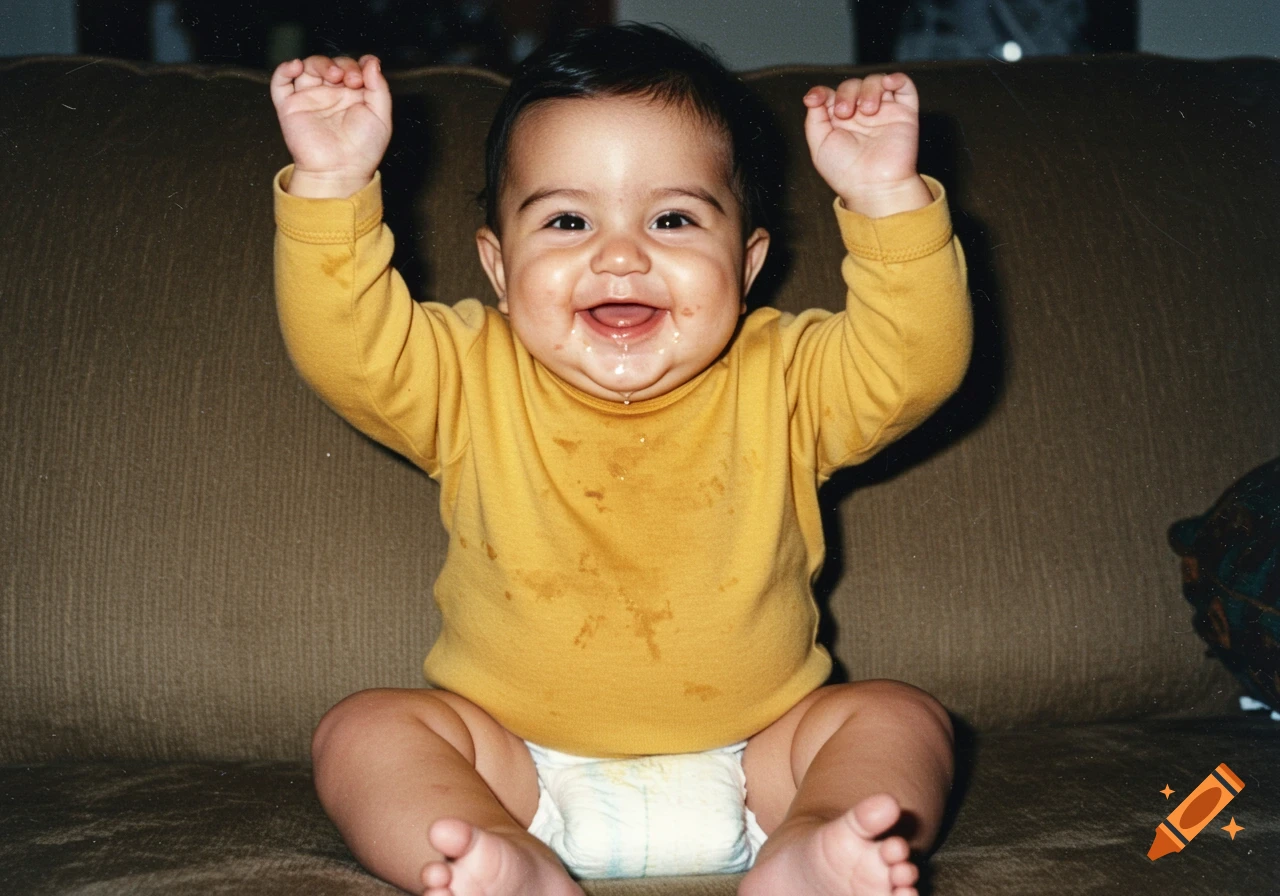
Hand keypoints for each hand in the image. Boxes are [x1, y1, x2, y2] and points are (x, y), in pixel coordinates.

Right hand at [270, 54, 391, 197]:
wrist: (339, 171)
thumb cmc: (362, 151)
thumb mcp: (381, 117)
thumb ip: (379, 88)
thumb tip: (371, 62)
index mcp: (352, 97)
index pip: (352, 68)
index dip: (358, 65)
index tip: (366, 73)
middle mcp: (331, 95)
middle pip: (331, 64)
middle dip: (342, 64)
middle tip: (352, 80)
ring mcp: (309, 99)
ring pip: (308, 67)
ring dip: (320, 63)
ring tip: (333, 74)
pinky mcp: (290, 107)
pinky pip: (280, 82)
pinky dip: (284, 69)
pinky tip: (296, 66)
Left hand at [803, 73, 931, 217]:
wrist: (874, 186)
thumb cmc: (845, 172)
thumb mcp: (819, 145)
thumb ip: (814, 119)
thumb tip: (814, 96)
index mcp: (840, 123)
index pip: (831, 95)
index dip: (821, 92)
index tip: (815, 99)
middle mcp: (861, 115)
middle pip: (852, 85)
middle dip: (846, 93)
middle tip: (846, 114)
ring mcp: (883, 113)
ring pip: (876, 81)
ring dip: (868, 89)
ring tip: (867, 111)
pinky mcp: (904, 113)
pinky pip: (905, 86)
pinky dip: (896, 78)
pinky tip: (887, 84)